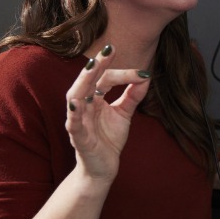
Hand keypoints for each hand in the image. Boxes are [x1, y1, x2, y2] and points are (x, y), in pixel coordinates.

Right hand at [64, 45, 151, 180]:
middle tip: (109, 49)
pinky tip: (75, 102)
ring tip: (92, 67)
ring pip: (76, 97)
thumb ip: (133, 95)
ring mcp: (78, 121)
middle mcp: (84, 106)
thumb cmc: (109, 140)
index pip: (105, 79)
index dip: (122, 73)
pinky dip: (73, 113)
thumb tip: (146, 75)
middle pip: (88, 81)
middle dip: (97, 65)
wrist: (103, 169)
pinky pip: (73, 123)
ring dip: (83, 81)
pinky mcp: (78, 138)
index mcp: (94, 99)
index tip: (143, 72)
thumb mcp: (124, 113)